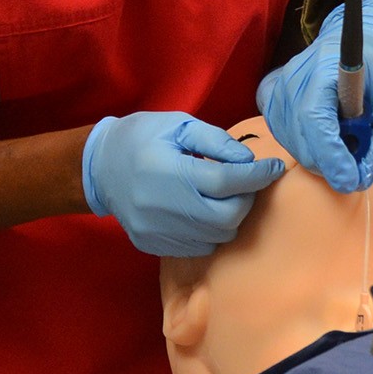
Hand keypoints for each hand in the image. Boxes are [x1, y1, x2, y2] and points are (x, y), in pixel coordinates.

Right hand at [82, 112, 285, 255]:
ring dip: (229, 217)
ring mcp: (156, 230)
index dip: (257, 176)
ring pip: (216, 237)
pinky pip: (197, 247)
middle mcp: (162, 206)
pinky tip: (201, 211)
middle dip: (244, 200)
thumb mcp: (179, 126)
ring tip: (220, 196)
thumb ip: (216, 142)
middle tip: (243, 184)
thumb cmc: (142, 138)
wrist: (98, 167)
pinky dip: (209, 231)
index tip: (273, 168)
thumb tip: (248, 161)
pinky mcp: (153, 244)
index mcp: (169, 171)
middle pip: (227, 217)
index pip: (227, 182)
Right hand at [256, 0, 372, 193]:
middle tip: (358, 167)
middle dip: (331, 163)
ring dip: (322, 158)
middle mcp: (294, 75)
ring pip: (292, 144)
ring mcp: (278, 87)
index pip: (316, 118)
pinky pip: (285, 138)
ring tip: (347, 144)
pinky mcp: (272, 99)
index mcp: (327, 64)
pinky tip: (328, 137)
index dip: (331, 154)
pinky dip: (308, 148)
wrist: (369, 43)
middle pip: (302, 138)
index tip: (351, 178)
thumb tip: (364, 175)